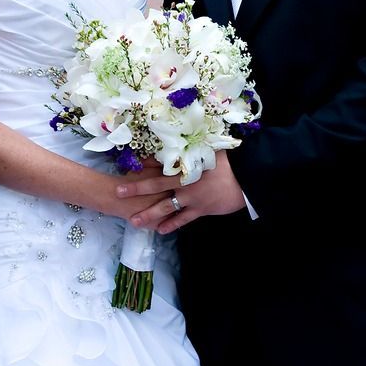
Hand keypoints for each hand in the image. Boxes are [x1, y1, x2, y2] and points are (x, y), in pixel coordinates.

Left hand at [116, 150, 244, 233]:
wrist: (248, 177)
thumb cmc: (230, 161)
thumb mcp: (211, 148)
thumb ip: (194, 146)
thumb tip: (182, 135)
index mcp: (186, 163)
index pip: (161, 162)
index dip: (144, 163)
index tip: (128, 164)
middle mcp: (185, 180)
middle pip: (156, 184)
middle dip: (136, 188)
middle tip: (118, 191)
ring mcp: (192, 197)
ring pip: (166, 207)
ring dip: (149, 214)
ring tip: (133, 221)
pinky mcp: (201, 209)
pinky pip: (183, 219)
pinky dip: (171, 225)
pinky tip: (159, 230)